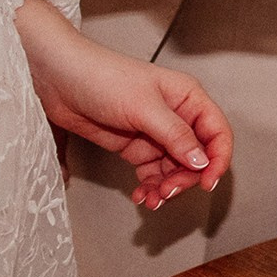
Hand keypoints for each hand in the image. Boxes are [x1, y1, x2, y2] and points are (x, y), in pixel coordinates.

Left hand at [11, 0, 229, 208]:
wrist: (58, 81)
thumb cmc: (103, 78)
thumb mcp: (143, 107)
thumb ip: (175, 135)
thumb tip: (201, 160)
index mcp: (189, 98)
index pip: (217, 132)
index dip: (218, 159)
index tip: (208, 181)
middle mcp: (177, 117)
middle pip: (197, 156)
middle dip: (185, 178)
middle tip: (168, 191)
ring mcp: (155, 133)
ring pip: (174, 168)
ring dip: (166, 187)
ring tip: (152, 198)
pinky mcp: (135, 147)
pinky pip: (152, 172)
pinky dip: (150, 186)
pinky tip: (142, 195)